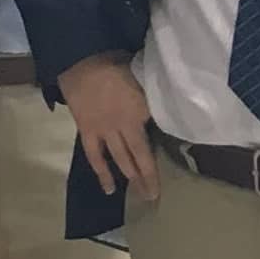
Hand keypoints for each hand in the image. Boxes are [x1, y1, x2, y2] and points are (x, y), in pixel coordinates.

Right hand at [57, 55, 161, 201]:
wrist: (82, 62)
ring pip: (121, 159)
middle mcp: (126, 126)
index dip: (165, 151)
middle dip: (149, 177)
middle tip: (154, 196)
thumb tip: (165, 109)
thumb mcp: (142, 79)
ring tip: (140, 194)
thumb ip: (151, 98)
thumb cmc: (115, 65)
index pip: (157, 136)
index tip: (177, 165)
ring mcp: (106, 132)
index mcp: (142, 111)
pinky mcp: (88, 132)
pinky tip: (109, 188)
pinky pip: (96, 156)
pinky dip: (102, 172)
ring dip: (132, 177)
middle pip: (141, 155)